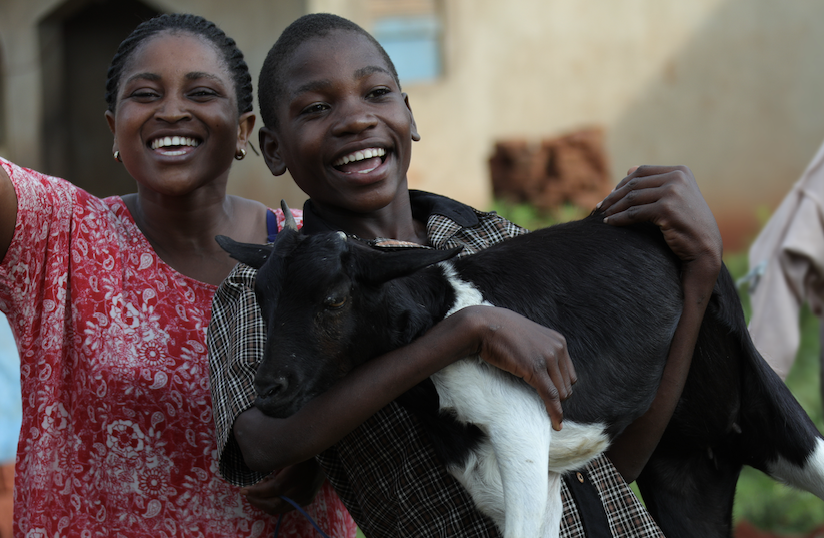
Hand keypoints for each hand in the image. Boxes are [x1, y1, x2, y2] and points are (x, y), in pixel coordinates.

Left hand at [240, 458, 325, 514]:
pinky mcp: (307, 500)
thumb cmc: (304, 448)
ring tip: (259, 490)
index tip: (243, 490)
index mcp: (295, 476)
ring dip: (265, 502)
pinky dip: (275, 502)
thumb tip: (256, 466)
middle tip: (247, 493)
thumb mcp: (288, 451)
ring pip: (279, 508)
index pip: (271, 490)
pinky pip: (287, 506)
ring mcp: (305, 497)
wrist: (328, 455)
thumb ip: (273, 461)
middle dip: (257, 501)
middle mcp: (300, 490)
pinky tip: (272, 491)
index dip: (255, 492)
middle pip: (273, 504)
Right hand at [460, 305, 576, 430]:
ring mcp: (548, 358)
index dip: (560, 386)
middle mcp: (557, 348)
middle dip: (557, 397)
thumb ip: (540, 347)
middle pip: (567, 384)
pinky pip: (551, 397)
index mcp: (558, 341)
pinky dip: (555, 412)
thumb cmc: (500, 331)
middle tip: (544, 406)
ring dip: (555, 406)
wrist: (483, 325)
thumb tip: (538, 360)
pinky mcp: (536, 370)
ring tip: (549, 417)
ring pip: (561, 393)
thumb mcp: (528, 336)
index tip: (551, 397)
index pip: (568, 373)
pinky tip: (556, 425)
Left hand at [597, 165, 722, 275]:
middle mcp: (678, 178)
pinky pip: (633, 213)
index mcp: (680, 171)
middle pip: (634, 184)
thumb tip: (629, 169)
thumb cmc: (687, 223)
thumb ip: (655, 182)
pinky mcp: (666, 209)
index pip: (642, 172)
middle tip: (600, 206)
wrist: (704, 247)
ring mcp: (673, 192)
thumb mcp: (675, 197)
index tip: (609, 195)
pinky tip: (609, 223)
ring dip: (614, 207)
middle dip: (614, 196)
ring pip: (632, 198)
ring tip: (603, 215)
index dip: (622, 183)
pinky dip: (618, 218)